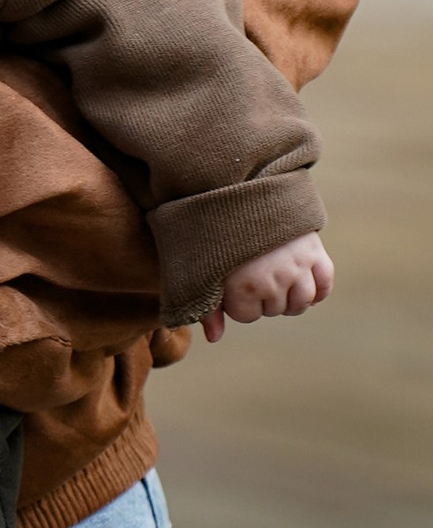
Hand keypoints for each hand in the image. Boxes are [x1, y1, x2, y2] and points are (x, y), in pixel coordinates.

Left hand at [200, 229, 333, 340]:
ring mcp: (298, 265)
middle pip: (275, 310)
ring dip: (291, 296)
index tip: (230, 282)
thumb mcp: (202, 266)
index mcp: (243, 286)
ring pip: (303, 301)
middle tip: (252, 274)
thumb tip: (214, 340)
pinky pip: (325, 282)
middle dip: (262, 298)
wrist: (240, 188)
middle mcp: (274, 279)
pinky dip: (318, 288)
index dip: (237, 302)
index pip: (248, 316)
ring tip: (278, 281)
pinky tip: (305, 283)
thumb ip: (207, 306)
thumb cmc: (214, 231)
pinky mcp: (315, 250)